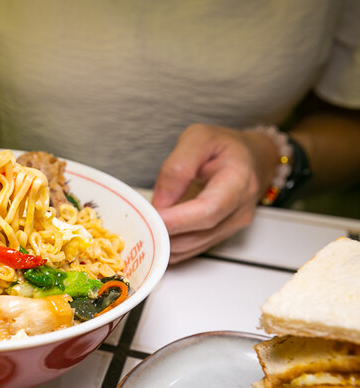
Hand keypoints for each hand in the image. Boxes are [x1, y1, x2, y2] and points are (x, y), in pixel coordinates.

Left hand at [151, 124, 278, 263]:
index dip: (178, 219)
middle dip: (165, 233)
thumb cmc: (224, 146)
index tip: (151, 218)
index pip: (208, 210)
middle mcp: (239, 210)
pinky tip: (153, 236)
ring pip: (193, 246)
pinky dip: (169, 247)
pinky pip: (191, 249)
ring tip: (141, 228)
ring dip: (165, 243)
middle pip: (200, 232)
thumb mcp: (198, 139)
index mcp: (238, 181)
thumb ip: (177, 168)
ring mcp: (231, 227)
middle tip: (137, 224)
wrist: (249, 159)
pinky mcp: (220, 236)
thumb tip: (161, 201)